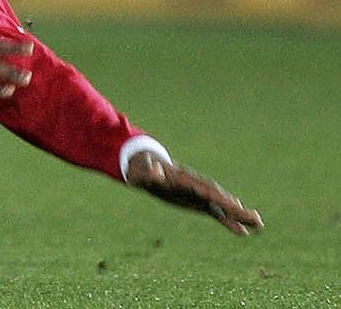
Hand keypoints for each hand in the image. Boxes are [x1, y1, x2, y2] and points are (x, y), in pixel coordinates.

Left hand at [126, 151, 261, 234]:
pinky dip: (229, 222)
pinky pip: (216, 213)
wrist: (144, 166)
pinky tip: (243, 232)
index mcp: (184, 179)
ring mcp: (198, 194)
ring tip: (259, 226)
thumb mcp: (141, 171)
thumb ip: (149, 173)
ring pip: (222, 206)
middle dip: (236, 209)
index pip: (205, 190)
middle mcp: (196, 186)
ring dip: (239, 216)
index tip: (236, 205)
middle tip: (256, 219)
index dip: (220, 198)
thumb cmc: (141, 168)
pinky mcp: (197, 202)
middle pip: (220, 198)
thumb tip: (156, 173)